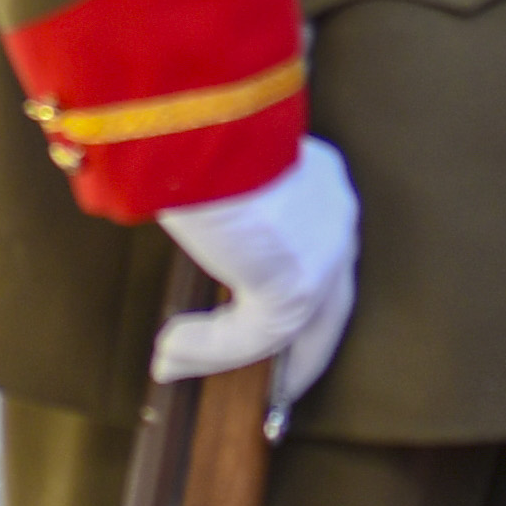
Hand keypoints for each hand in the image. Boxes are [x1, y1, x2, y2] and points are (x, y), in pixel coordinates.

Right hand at [157, 139, 362, 423]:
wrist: (197, 116)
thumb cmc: (196, 126)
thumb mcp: (213, 169)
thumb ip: (218, 205)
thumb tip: (186, 222)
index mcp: (321, 182)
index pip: (324, 254)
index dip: (304, 296)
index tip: (274, 324)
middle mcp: (334, 217)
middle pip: (329, 305)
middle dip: (299, 350)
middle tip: (274, 388)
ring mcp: (323, 254)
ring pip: (290, 326)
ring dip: (232, 354)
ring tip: (177, 362)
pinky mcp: (295, 284)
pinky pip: (257, 335)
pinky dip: (211, 349)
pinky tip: (171, 351)